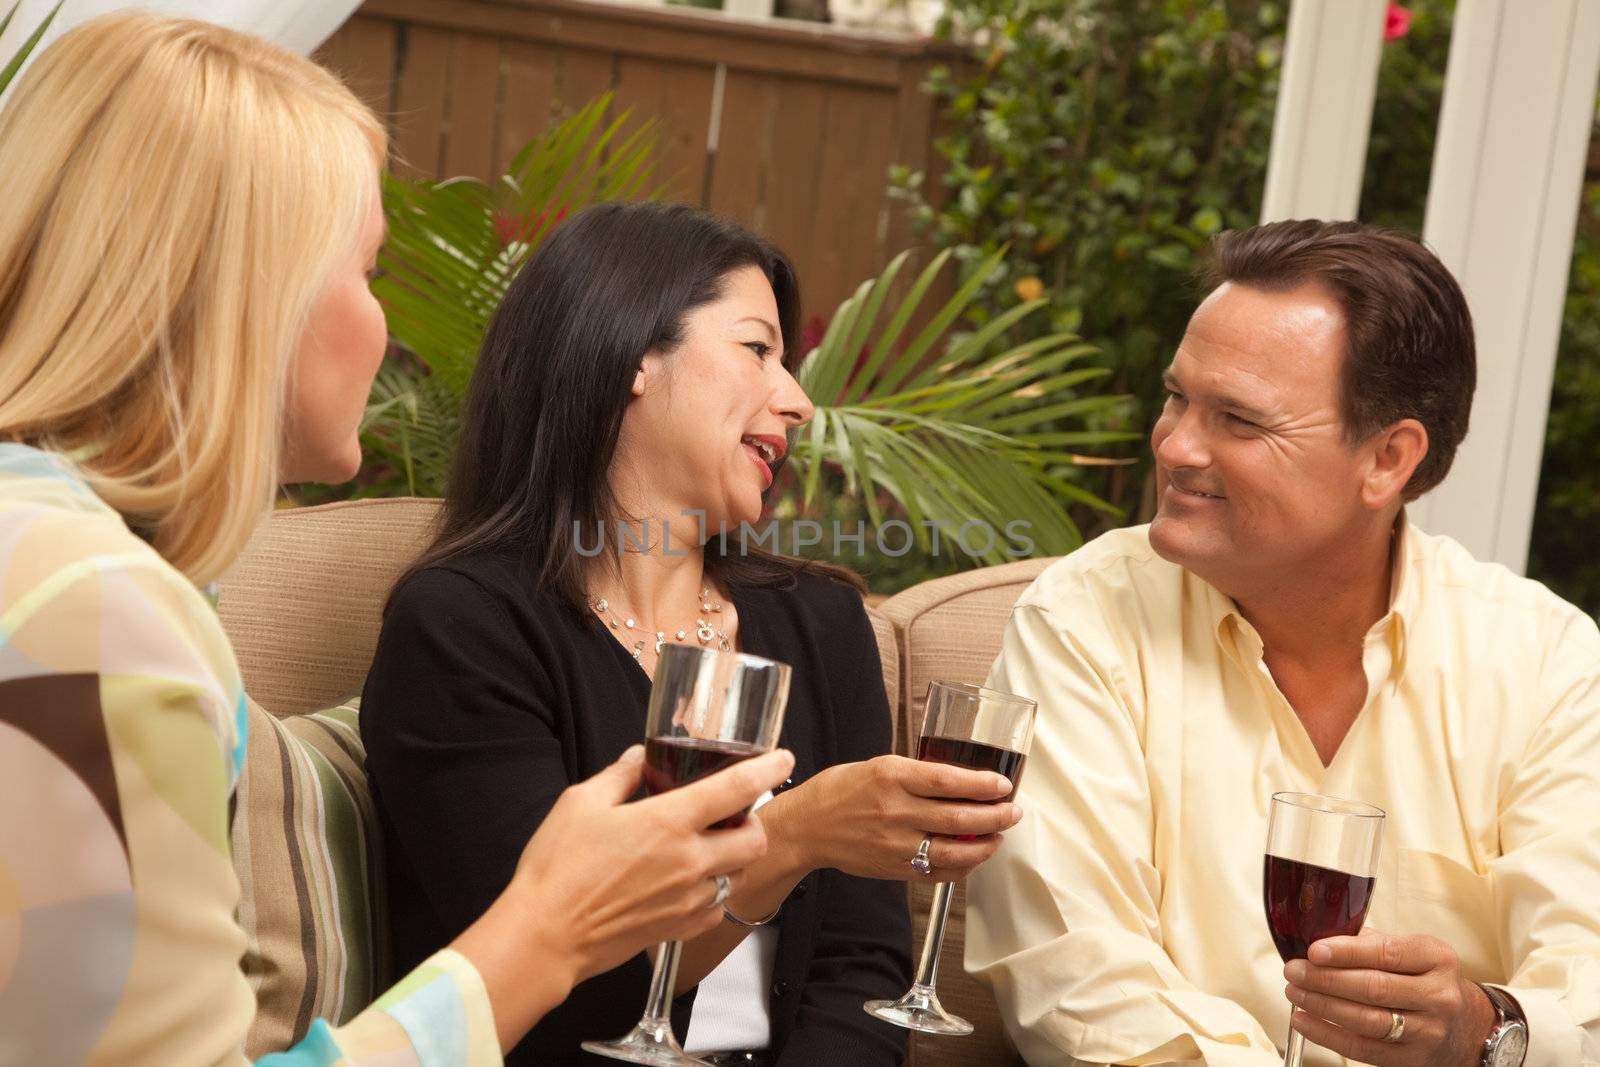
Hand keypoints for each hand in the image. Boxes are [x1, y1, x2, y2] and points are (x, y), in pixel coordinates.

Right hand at [455, 744, 793, 1049]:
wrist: (545, 935)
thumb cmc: (557, 868)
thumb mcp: (582, 802)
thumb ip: (620, 775)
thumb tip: (639, 758)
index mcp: (668, 822)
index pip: (736, 789)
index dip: (767, 768)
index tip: (783, 757)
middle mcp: (689, 861)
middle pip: (755, 839)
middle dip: (754, 822)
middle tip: (735, 815)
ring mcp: (687, 899)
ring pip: (738, 875)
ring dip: (733, 859)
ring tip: (707, 849)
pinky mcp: (678, 928)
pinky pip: (715, 908)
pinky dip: (712, 893)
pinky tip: (688, 884)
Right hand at [769, 754, 1021, 881]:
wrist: (806, 827)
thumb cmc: (839, 791)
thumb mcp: (878, 766)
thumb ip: (916, 773)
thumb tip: (960, 778)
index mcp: (891, 777)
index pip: (948, 780)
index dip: (983, 784)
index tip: (1003, 785)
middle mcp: (895, 811)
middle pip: (959, 817)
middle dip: (995, 815)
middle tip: (1013, 812)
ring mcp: (895, 844)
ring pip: (954, 850)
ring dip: (986, 844)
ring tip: (999, 836)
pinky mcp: (895, 868)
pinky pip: (939, 872)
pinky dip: (963, 866)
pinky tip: (973, 856)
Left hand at [1283, 933, 1496, 1065]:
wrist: (1462, 1025)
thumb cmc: (1422, 978)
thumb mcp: (1409, 951)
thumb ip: (1369, 942)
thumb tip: (1318, 938)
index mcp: (1436, 958)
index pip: (1388, 953)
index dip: (1347, 953)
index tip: (1314, 951)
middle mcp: (1438, 995)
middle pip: (1375, 988)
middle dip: (1326, 979)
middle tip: (1294, 971)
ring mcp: (1428, 1031)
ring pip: (1368, 1020)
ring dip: (1323, 1006)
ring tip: (1295, 993)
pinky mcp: (1413, 1059)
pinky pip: (1364, 1049)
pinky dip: (1328, 1035)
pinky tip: (1304, 1020)